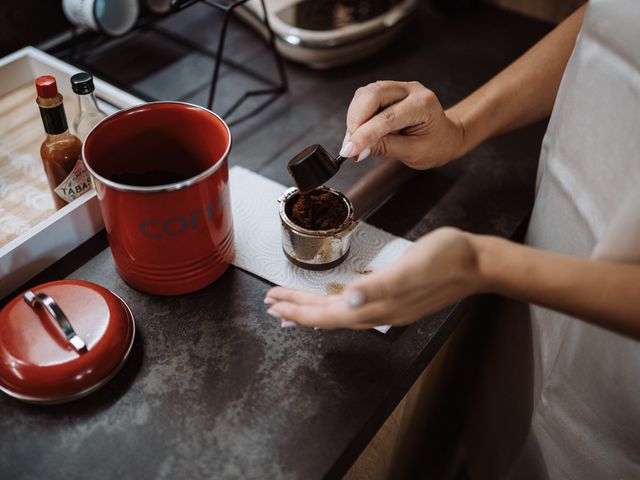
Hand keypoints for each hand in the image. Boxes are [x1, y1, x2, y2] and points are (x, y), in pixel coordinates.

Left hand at [264, 228, 482, 329]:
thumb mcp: (413, 267)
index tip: (274, 304)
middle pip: (328, 316)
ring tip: (290, 305)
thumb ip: (379, 285)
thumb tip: (348, 300)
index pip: (328, 315)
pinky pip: (353, 306)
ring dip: (312, 308)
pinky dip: (333, 303)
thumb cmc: (448, 259)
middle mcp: (379, 311)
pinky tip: (330, 299)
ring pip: (339, 312)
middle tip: (271, 303)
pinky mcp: (394, 297)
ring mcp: (387, 306)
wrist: (478, 262)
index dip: (299, 311)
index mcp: (379, 306)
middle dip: (298, 309)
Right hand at [339, 81, 464, 168]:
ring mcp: (398, 87)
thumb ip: (385, 148)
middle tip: (350, 145)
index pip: (387, 117)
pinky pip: (365, 97)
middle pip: (372, 95)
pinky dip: (357, 115)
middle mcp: (411, 90)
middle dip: (356, 120)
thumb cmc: (435, 145)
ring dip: (354, 117)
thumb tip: (357, 149)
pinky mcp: (388, 90)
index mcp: (423, 105)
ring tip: (355, 140)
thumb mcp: (414, 153)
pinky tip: (359, 131)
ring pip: (365, 94)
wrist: (445, 135)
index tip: (349, 151)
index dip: (364, 134)